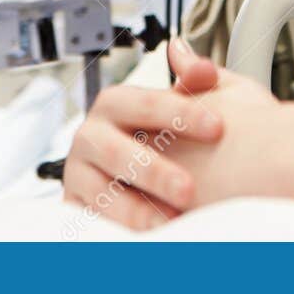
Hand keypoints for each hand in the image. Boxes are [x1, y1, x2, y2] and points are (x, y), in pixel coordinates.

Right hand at [62, 39, 226, 229]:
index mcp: (114, 105)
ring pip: (101, 193)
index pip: (144, 102)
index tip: (218, 127)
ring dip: (136, 209)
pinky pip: (92, 222)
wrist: (151, 184)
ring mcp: (80, 176)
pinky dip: (118, 230)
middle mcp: (91, 137)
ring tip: (171, 221)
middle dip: (154, 171)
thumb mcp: (184, 106)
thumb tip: (188, 54)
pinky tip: (149, 238)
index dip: (180, 112)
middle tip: (189, 188)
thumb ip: (190, 81)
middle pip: (116, 151)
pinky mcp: (76, 210)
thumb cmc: (170, 140)